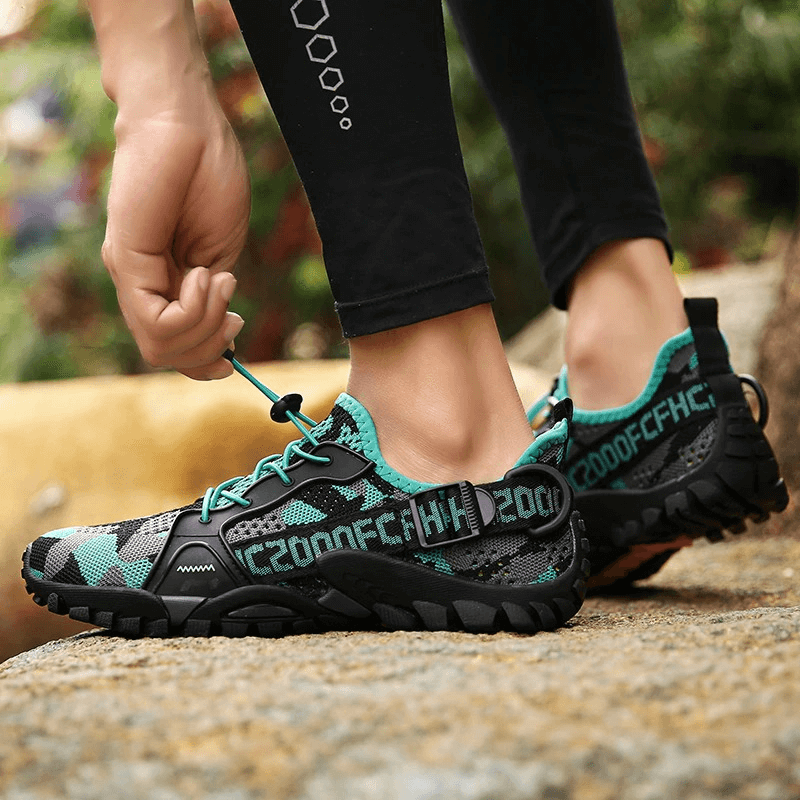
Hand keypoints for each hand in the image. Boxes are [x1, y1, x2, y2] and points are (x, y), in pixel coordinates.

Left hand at [102, 101, 250, 379]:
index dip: (205, 359)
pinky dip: (193, 310)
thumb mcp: (220, 254)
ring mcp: (128, 273)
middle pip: (167, 355)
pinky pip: (156, 322)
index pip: (173, 345)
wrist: (189, 123)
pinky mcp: (125, 260)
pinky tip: (205, 275)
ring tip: (219, 284)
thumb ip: (212, 297)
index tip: (236, 337)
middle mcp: (139, 283)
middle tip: (233, 311)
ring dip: (205, 328)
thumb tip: (221, 336)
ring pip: (160, 347)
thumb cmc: (209, 177)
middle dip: (210, 348)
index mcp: (163, 282)